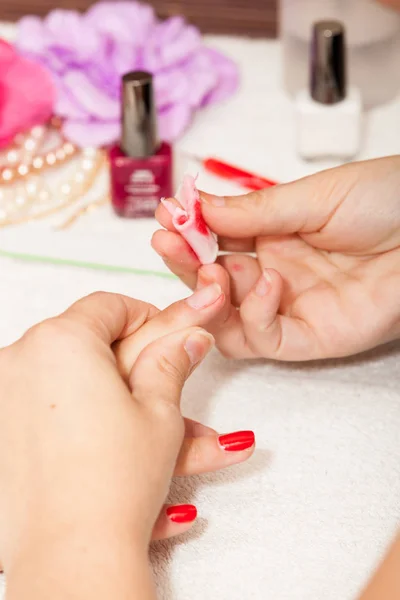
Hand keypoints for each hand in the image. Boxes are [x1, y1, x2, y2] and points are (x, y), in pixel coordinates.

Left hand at [0, 289, 253, 598]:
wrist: (71, 556)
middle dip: (130, 365)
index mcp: (61, 341)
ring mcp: (1, 397)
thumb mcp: (159, 411)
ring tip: (157, 434)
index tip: (167, 339)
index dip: (147, 318)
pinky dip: (80, 426)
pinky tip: (116, 452)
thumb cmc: (114, 483)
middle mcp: (19, 360)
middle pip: (85, 344)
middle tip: (164, 388)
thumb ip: (172, 361)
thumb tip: (189, 336)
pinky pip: (45, 414)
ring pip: (68, 384)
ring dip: (111, 402)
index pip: (108, 306)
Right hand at [153, 156, 399, 359]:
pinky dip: (254, 316)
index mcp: (274, 234)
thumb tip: (196, 205)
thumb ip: (252, 210)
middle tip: (170, 242)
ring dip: (209, 296)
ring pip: (228, 319)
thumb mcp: (312, 196)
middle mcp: (276, 273)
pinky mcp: (313, 337)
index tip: (166, 217)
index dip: (188, 233)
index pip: (216, 241)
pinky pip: (266, 340)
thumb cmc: (388, 200)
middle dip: (185, 264)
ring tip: (209, 269)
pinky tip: (265, 282)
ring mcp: (291, 307)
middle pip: (213, 282)